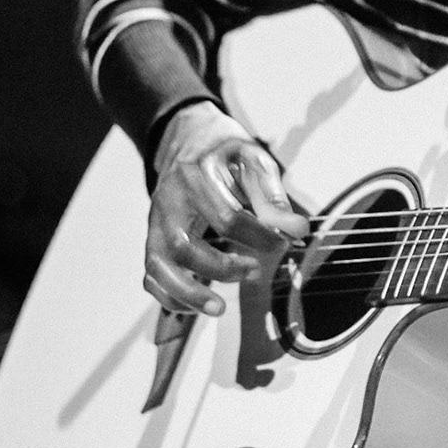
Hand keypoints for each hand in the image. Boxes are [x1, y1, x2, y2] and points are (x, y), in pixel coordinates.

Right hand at [142, 102, 309, 315]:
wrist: (188, 139)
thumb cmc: (225, 153)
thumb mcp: (254, 159)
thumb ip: (273, 196)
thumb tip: (296, 231)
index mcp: (197, 176)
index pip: (226, 216)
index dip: (259, 237)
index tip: (283, 243)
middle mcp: (170, 201)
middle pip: (182, 245)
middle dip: (220, 268)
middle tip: (254, 272)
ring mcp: (156, 222)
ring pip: (159, 265)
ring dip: (188, 293)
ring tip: (219, 308)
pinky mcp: (153, 238)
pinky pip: (151, 274)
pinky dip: (170, 296)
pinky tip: (197, 306)